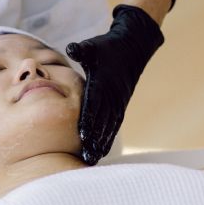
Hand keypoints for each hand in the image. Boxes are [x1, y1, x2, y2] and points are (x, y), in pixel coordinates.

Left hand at [66, 4, 163, 163]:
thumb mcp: (93, 46)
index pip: (95, 104)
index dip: (89, 120)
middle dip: (94, 139)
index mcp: (103, 82)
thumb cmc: (107, 47)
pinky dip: (109, 137)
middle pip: (102, 120)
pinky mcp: (121, 104)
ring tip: (92, 159)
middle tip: (86, 156)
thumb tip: (71, 48)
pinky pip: (115, 123)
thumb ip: (81, 49)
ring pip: (110, 125)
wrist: (133, 46)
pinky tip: (102, 150)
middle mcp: (113, 94)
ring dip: (102, 142)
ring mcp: (119, 100)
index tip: (82, 136)